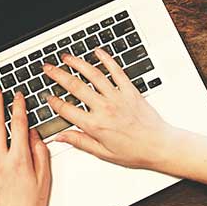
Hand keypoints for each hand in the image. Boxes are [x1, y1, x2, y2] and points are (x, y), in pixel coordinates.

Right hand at [41, 48, 181, 169]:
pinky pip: (116, 71)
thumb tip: (60, 137)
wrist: (159, 145)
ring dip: (77, 63)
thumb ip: (80, 142)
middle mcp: (104, 108)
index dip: (53, 102)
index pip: (66, 110)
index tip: (46, 96)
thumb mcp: (103, 153)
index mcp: (95, 125)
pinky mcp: (130, 90)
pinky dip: (106, 59)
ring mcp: (117, 97)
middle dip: (58, 75)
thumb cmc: (135, 152)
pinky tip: (97, 52)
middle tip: (47, 68)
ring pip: (93, 75)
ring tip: (66, 57)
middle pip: (75, 86)